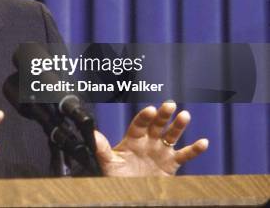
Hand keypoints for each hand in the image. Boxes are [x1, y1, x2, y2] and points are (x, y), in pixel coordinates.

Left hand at [94, 102, 208, 175]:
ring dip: (178, 125)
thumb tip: (91, 134)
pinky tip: (203, 142)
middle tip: (169, 104)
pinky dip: (194, 149)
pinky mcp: (171, 163)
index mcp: (133, 138)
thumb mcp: (109, 162)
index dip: (144, 117)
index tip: (150, 110)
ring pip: (172, 135)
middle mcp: (148, 141)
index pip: (139, 124)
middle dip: (163, 115)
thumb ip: (102, 148)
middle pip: (157, 124)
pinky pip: (185, 155)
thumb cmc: (118, 175)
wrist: (129, 191)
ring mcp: (161, 150)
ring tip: (185, 115)